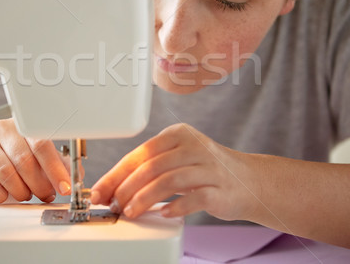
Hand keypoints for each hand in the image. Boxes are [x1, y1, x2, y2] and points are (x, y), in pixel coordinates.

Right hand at [0, 118, 75, 202]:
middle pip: (23, 159)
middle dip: (40, 184)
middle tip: (47, 194)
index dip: (55, 169)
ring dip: (21, 190)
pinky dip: (2, 194)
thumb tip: (75, 178)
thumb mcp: (48, 160)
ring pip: (5, 172)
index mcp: (25, 125)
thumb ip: (63, 166)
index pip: (41, 144)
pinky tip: (8, 196)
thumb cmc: (26, 163)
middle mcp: (4, 130)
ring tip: (28, 194)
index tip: (65, 187)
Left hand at [91, 123, 256, 219]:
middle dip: (126, 188)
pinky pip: (194, 198)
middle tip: (113, 204)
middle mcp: (194, 146)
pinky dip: (175, 207)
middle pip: (151, 166)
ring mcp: (209, 167)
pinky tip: (162, 214)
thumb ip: (150, 167)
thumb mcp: (177, 158)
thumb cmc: (205, 170)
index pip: (140, 153)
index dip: (116, 174)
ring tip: (130, 212)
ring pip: (169, 181)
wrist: (249, 181)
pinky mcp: (220, 189)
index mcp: (178, 134)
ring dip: (144, 199)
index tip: (100, 191)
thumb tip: (113, 187)